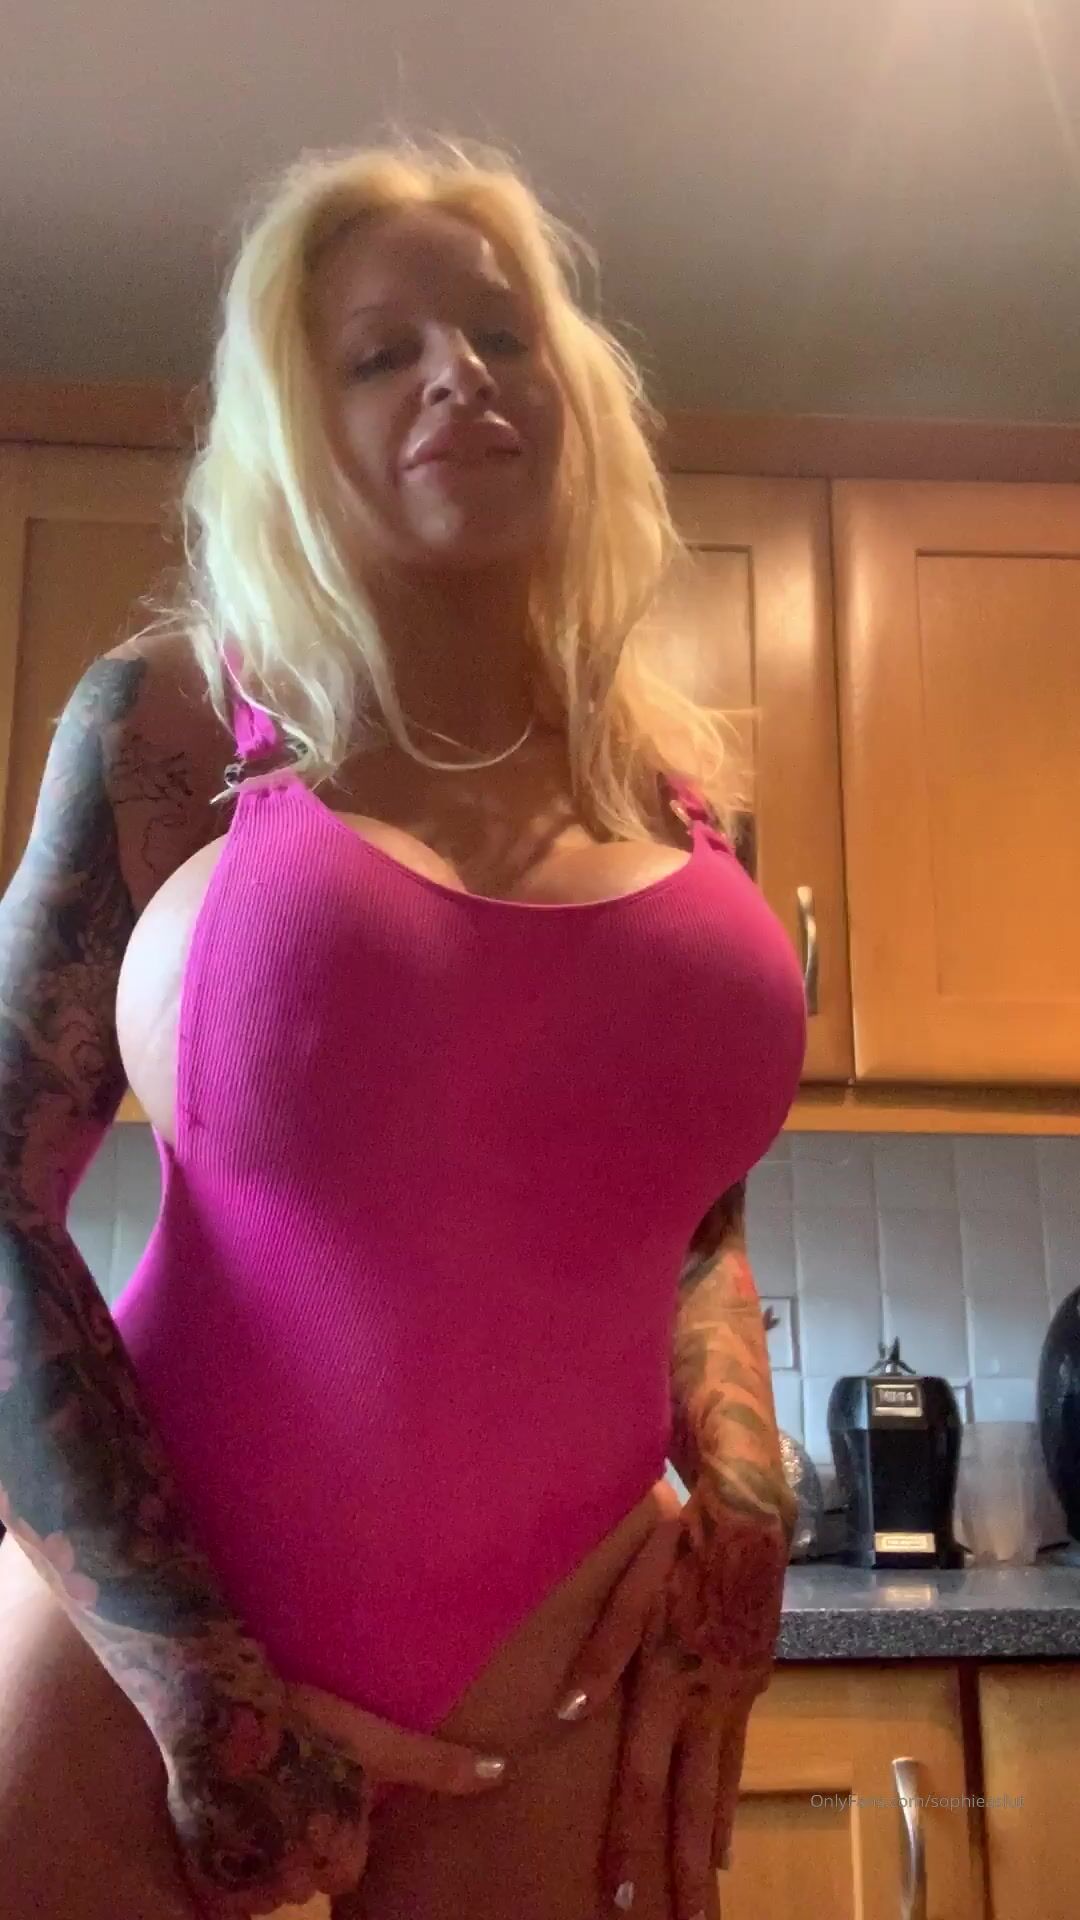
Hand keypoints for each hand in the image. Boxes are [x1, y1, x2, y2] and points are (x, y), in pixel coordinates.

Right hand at [163, 1675, 508, 1916]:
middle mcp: (295, 1881)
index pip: (346, 1860)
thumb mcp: (377, 1738)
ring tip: (257, 1791)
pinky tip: (229, 1809)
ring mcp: (248, 1883)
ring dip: (263, 1847)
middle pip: (304, 1871)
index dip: (333, 1821)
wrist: (221, 1709)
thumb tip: (502, 1770)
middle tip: (288, 1782)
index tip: (320, 1784)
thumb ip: (437, 1764)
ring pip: (265, 1878)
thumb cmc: (307, 1719)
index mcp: (339, 1853)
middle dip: (298, 1837)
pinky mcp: (205, 1877)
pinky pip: (224, 1883)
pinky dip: (226, 1856)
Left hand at [552, 1478, 787, 1919]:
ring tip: (705, 1896)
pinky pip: (736, 1755)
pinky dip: (727, 1799)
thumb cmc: (679, 1542)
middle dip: (688, 1876)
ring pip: (721, 1786)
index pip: (645, 1783)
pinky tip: (720, 1826)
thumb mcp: (634, 1588)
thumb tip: (568, 1712)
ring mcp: (735, 1695)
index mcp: (670, 1685)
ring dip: (709, 1845)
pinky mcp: (749, 1681)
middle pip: (693, 1805)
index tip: (627, 1900)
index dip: (633, 1844)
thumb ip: (602, 1651)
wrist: (750, 1514)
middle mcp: (706, 1702)